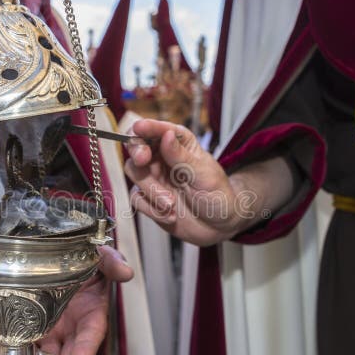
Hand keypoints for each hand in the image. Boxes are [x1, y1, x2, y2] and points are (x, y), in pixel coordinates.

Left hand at [37, 246, 132, 354]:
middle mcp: (73, 326)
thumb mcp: (98, 256)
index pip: (92, 335)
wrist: (56, 257)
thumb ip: (111, 262)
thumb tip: (127, 272)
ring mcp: (52, 329)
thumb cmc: (82, 261)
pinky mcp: (33, 329)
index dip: (86, 350)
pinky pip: (28, 346)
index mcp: (92, 312)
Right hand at [123, 119, 287, 245]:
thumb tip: (166, 134)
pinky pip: (137, 199)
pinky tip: (171, 215)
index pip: (160, 130)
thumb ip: (181, 156)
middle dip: (138, 152)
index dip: (147, 127)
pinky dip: (151, 209)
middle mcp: (163, 158)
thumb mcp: (203, 174)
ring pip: (135, 173)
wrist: (218, 227)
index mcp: (181, 145)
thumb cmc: (218, 195)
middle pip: (138, 147)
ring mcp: (154, 178)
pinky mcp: (148, 197)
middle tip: (142, 160)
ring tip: (170, 204)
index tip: (139, 128)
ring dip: (151, 190)